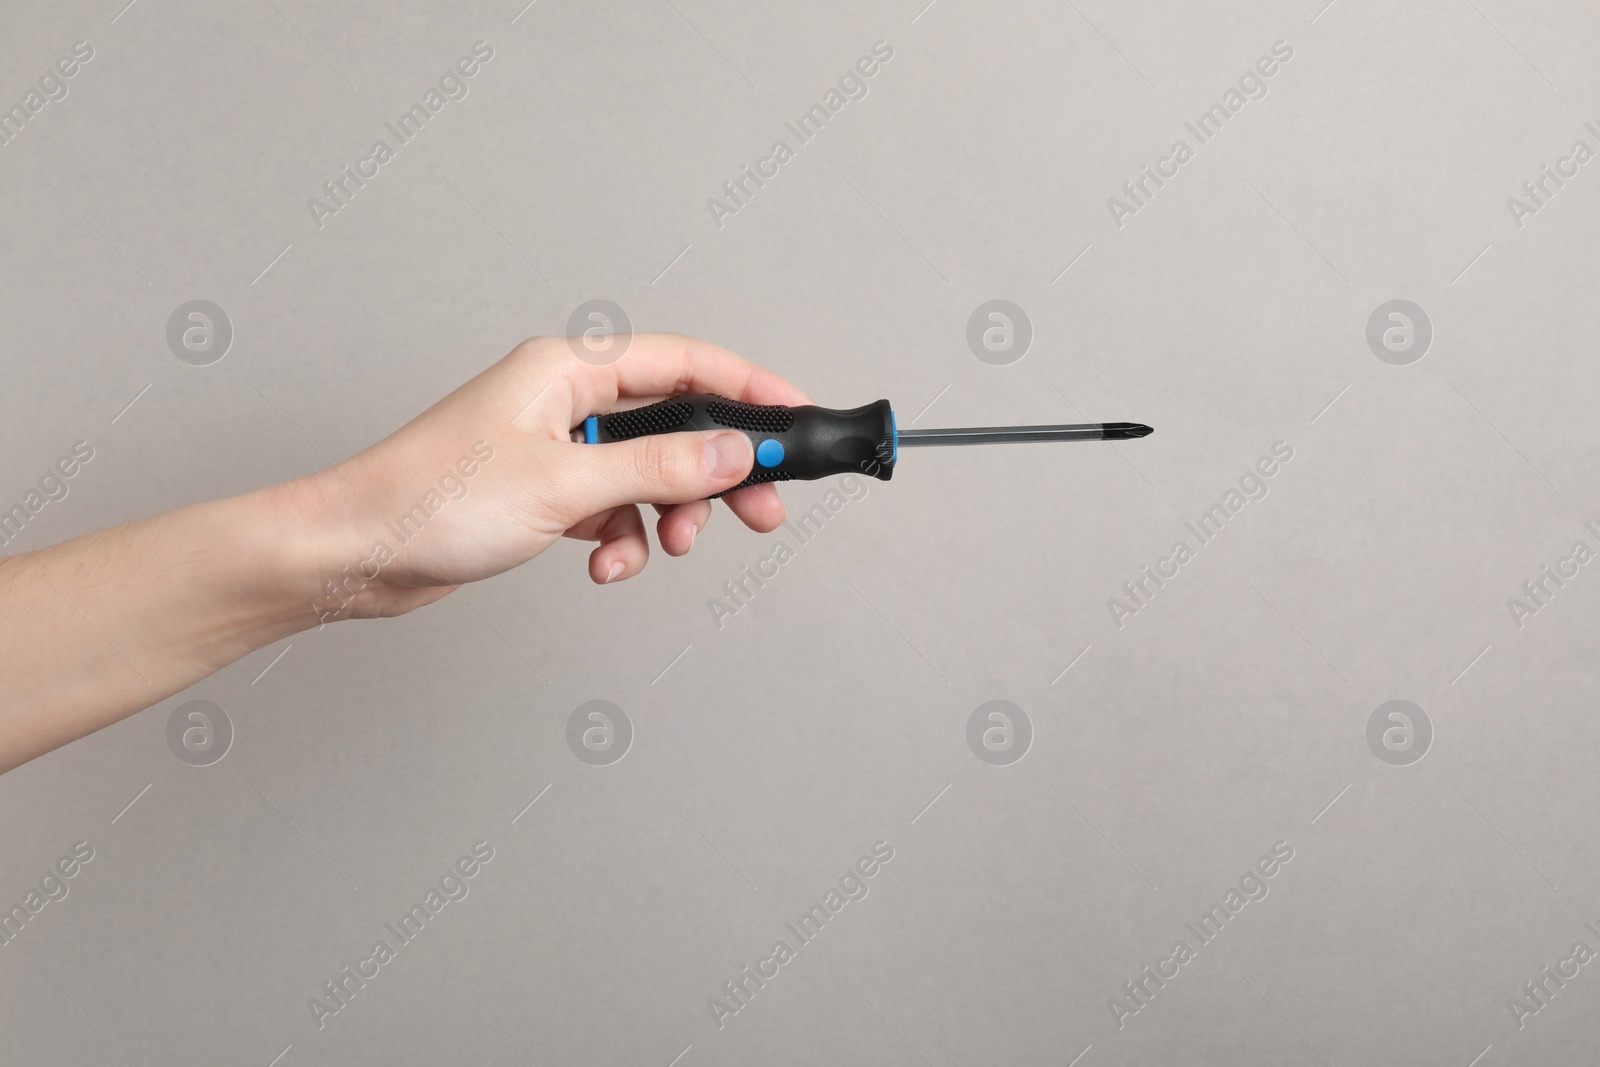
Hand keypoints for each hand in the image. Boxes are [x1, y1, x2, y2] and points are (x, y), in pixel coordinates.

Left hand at [294, 333, 812, 623]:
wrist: (356, 553)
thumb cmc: (432, 501)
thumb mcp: (566, 484)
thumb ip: (662, 467)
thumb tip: (736, 451)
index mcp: (569, 368)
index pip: (684, 361)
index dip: (749, 387)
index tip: (796, 417)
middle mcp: (565, 397)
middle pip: (675, 423)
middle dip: (717, 471)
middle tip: (761, 510)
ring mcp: (553, 445)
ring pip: (646, 473)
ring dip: (664, 516)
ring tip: (662, 549)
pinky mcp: (542, 491)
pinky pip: (611, 509)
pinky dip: (621, 539)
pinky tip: (605, 564)